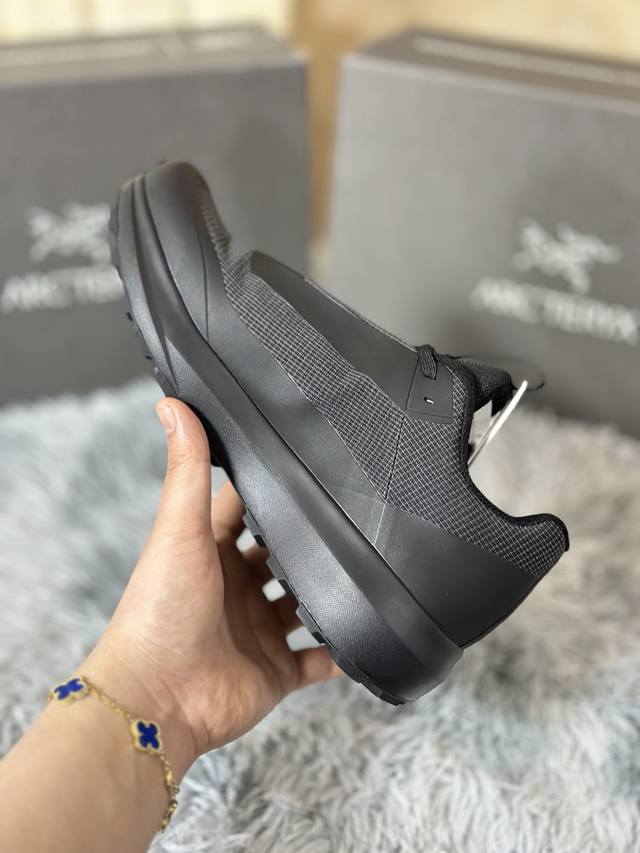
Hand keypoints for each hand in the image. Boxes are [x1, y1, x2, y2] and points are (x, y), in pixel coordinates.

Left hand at [83, 399, 340, 776]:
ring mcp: (259, 631)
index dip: (269, 491)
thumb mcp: (179, 530)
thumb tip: (171, 403)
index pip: (245, 510)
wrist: (157, 699)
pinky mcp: (278, 672)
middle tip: (350, 516)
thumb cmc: (158, 611)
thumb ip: (187, 469)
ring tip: (367, 566)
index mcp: (211, 552)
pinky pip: (321, 659)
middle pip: (281, 556)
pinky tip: (371, 631)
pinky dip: (344, 650)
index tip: (304, 467)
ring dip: (329, 591)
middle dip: (308, 541)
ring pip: (305, 605)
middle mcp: (236, 589)